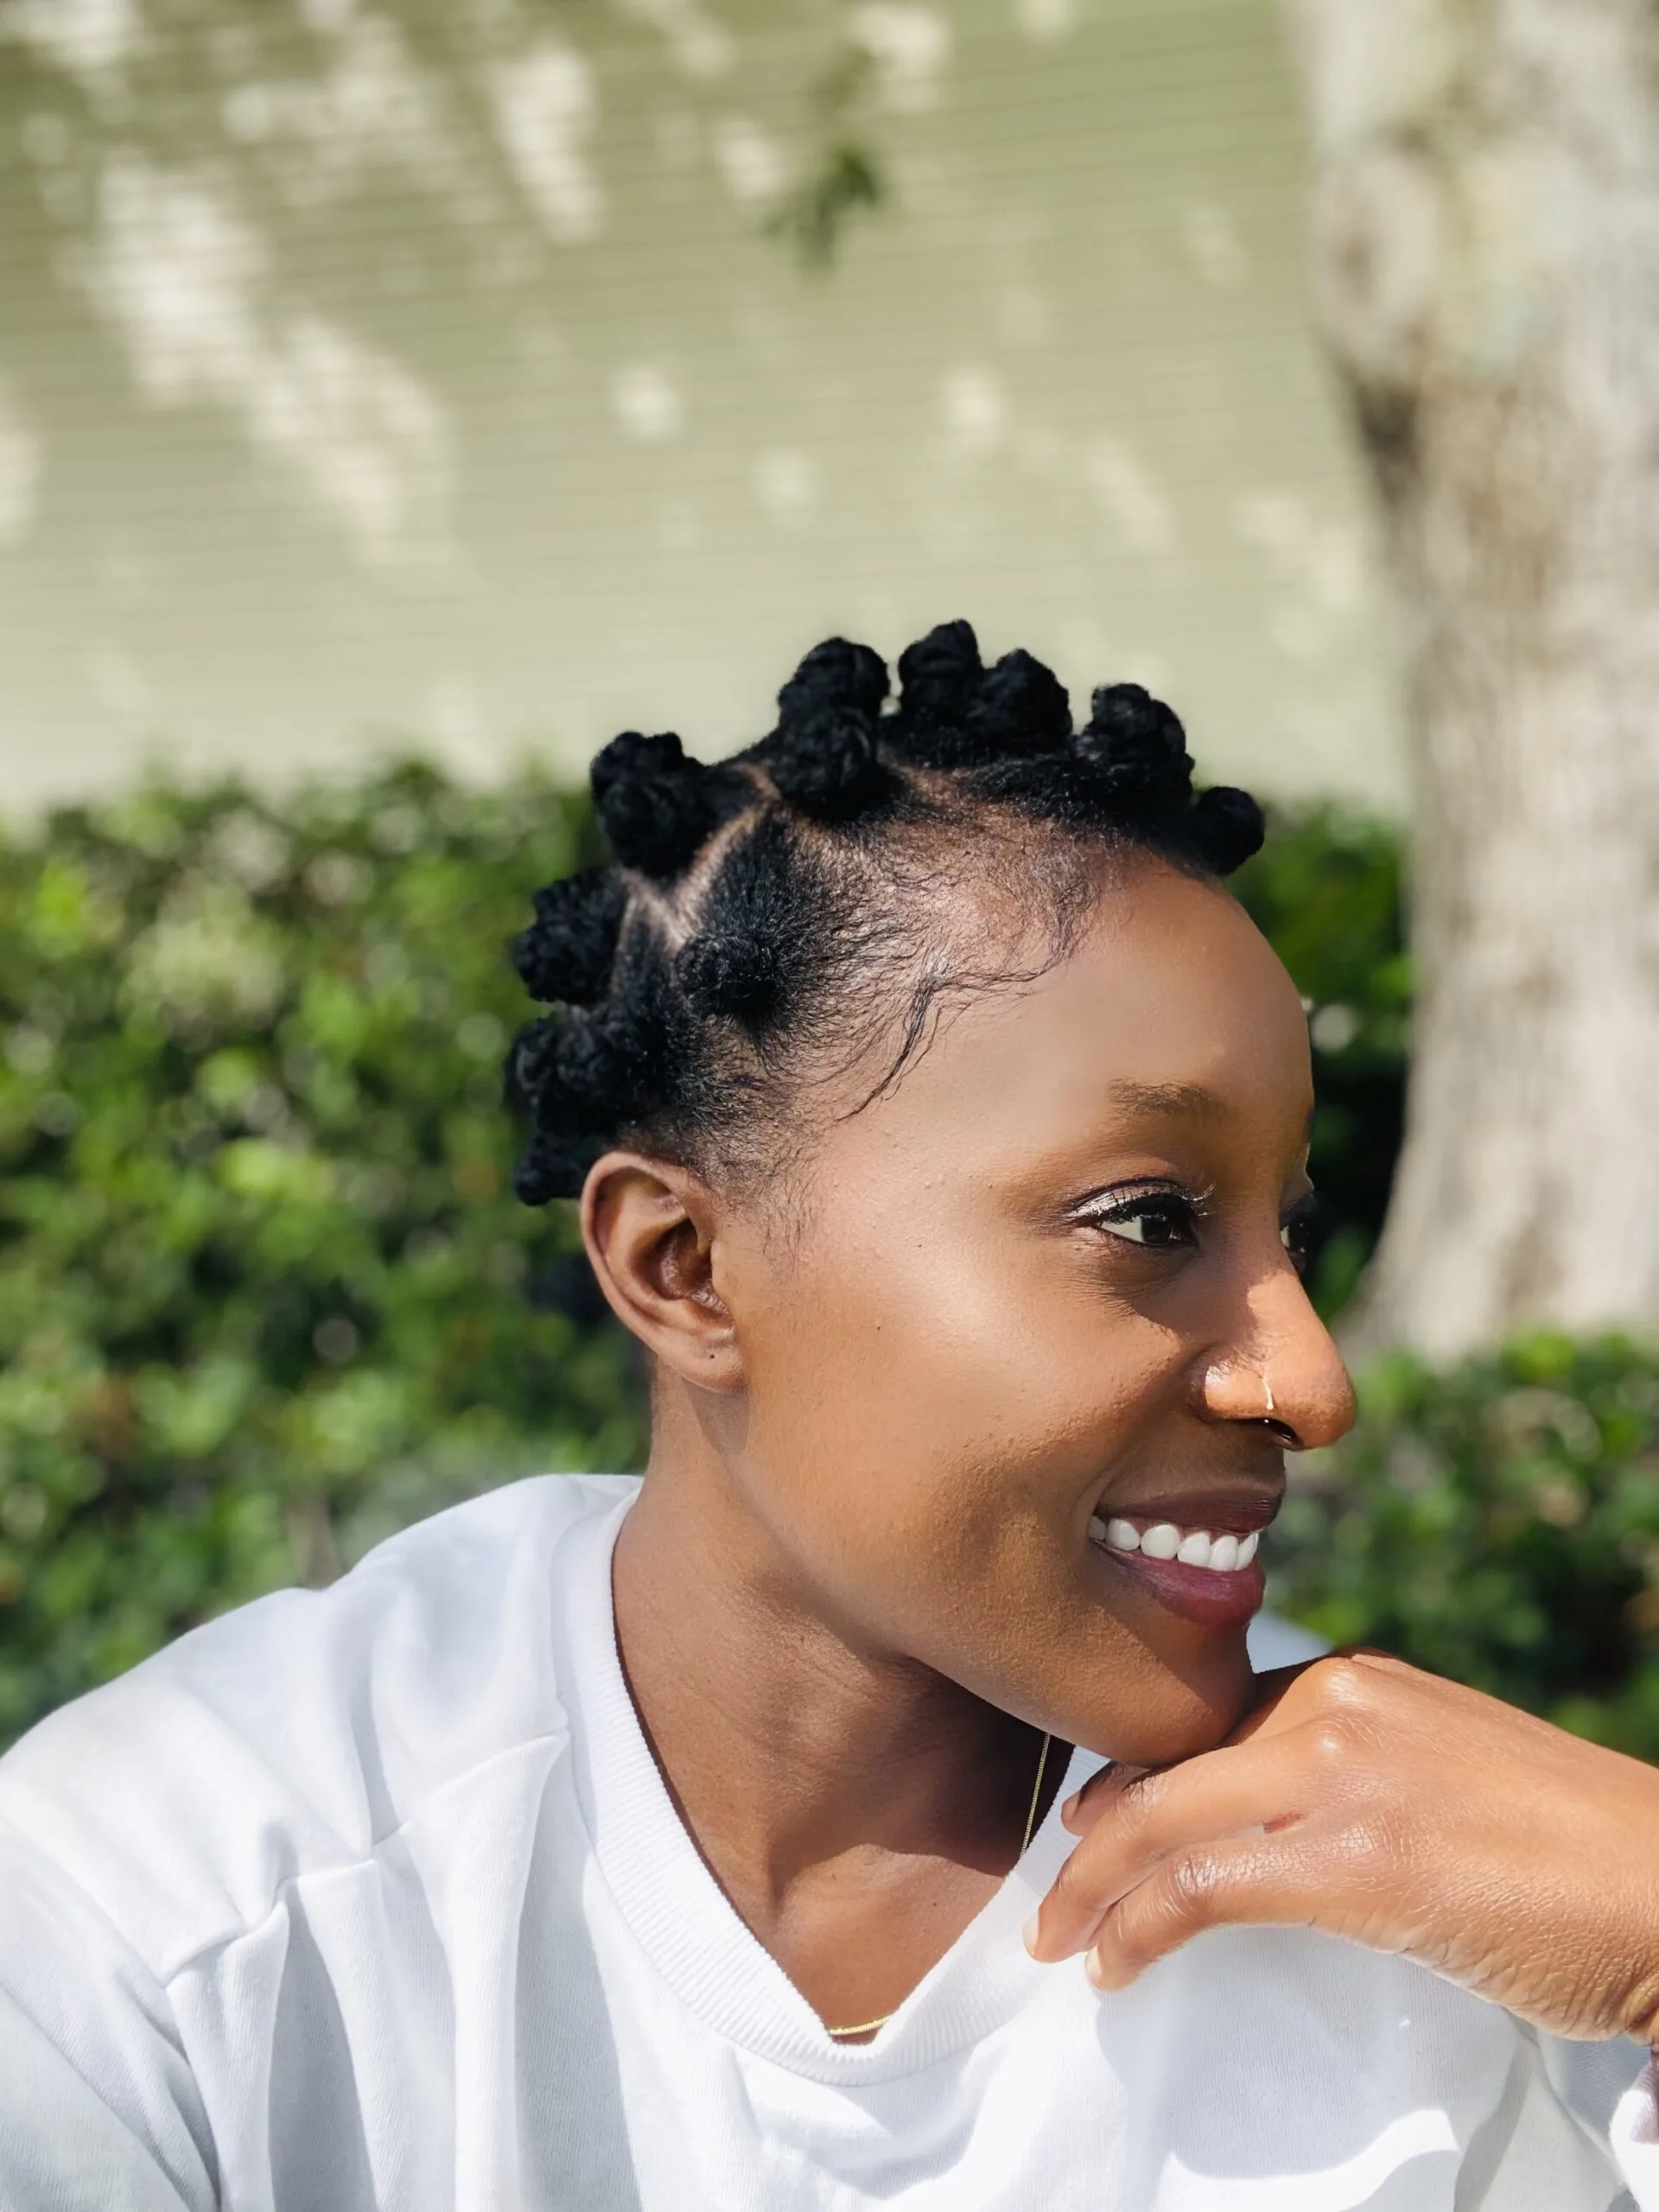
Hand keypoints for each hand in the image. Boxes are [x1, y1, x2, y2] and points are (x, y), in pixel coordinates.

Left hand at [1026, 1651, 1658, 2044]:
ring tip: (1063, 1940)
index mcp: (1354, 1679)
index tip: (1094, 1830)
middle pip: (1166, 1762)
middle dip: (1091, 1834)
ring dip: (1094, 1887)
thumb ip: (1349, 1776)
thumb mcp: (1434, 1777)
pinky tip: (1118, 1965)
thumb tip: (1269, 1827)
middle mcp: (1337, 1702)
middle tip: (1053, 1894)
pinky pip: (1204, 1886)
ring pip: (1165, 1818)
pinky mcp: (1360, 1857)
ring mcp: (1345, 1771)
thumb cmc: (1565, 1855)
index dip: (1132, 1779)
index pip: (1204, 1721)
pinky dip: (1140, 1927)